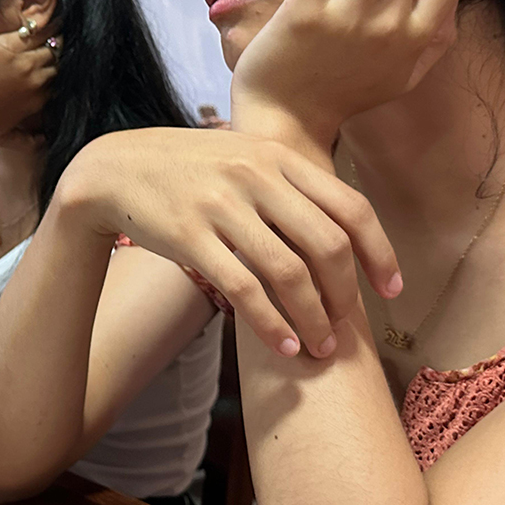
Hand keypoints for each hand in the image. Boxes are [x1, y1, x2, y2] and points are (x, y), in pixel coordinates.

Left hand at [0, 24, 56, 143]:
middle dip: (60, 59)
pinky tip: (52, 19)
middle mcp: (37, 81)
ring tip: (55, 33)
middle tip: (56, 50)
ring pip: (56, 46)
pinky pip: (42, 30)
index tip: (55, 70)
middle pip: (61, 65)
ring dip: (57, 40)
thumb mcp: (0, 137)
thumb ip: (25, 141)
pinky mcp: (12, 42)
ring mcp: (26, 60)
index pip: (60, 87)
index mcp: (36, 102)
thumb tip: (43, 141)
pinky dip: (51, 24)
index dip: (58, 78)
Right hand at [59, 127, 399, 357]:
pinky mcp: (189, 235)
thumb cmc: (184, 169)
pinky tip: (283, 346)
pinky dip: (271, 324)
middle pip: (328, 244)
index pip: (351, 208)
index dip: (381, 254)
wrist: (113, 169)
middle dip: (346, 296)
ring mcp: (221, 204)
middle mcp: (254, 175)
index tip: (391, 291)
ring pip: (289, 272)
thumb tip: (342, 226)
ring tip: (319, 349)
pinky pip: (244, 289)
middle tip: (345, 327)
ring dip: (313, 319)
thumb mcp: (241, 155)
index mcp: (276, 155)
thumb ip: (287, 181)